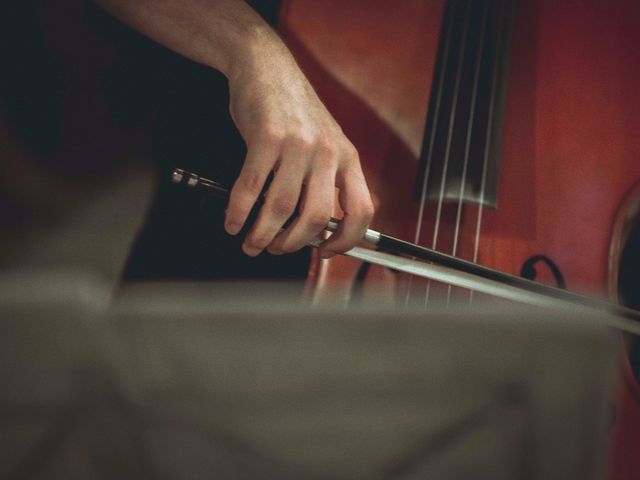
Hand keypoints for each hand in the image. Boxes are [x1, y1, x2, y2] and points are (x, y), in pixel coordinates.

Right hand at [224, 40, 373, 257]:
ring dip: (263, 234)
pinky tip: (233, 222)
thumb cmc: (294, 111)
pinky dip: (239, 212)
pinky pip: (252, 187)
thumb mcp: (326, 142)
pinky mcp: (267, 137)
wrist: (267, 67)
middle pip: (317, 217)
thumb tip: (316, 229)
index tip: (325, 251)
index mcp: (346, 157)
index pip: (361, 210)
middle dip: (293, 244)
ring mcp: (298, 144)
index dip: (346, 241)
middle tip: (276, 249)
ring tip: (252, 243)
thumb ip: (327, 180)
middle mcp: (327, 152)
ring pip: (283, 207)